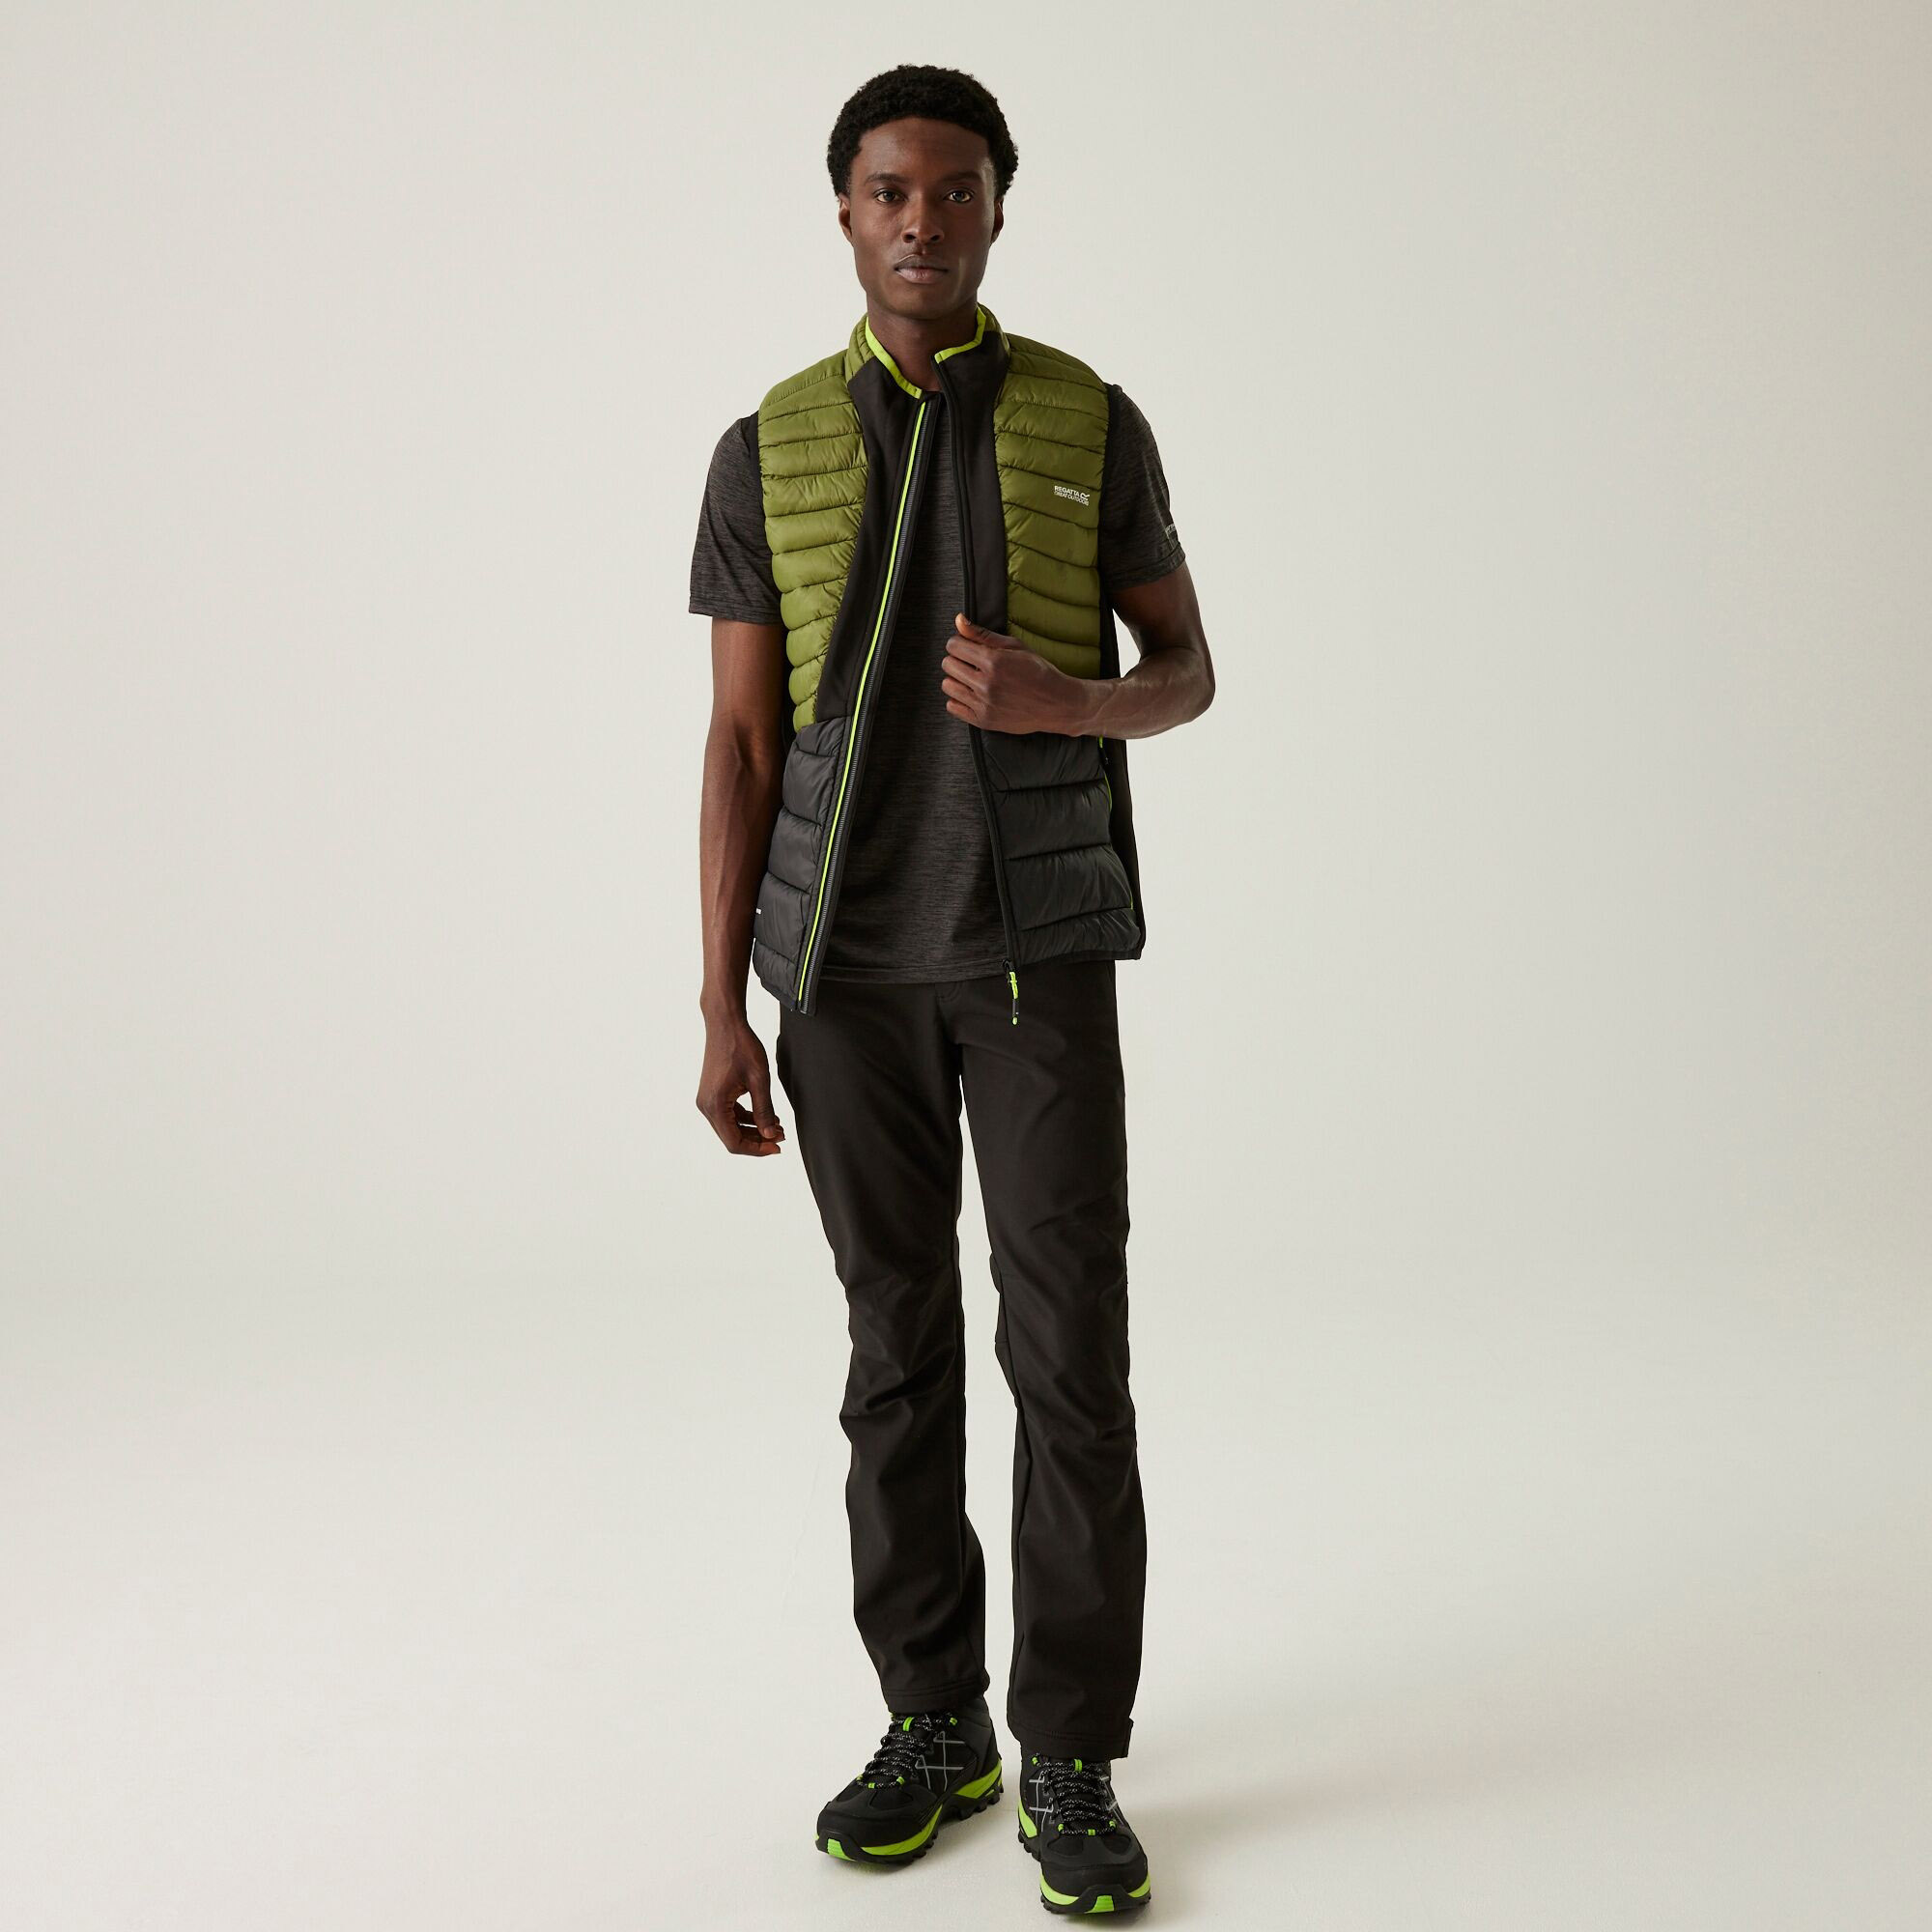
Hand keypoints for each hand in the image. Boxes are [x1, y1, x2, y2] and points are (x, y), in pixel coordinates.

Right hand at [696, 1012, 786, 1155]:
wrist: (725, 1023)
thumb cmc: (742, 1046)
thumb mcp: (759, 1080)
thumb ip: (764, 1110)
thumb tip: (769, 1135)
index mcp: (715, 1105)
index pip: (734, 1142)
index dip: (757, 1149)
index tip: (777, 1147)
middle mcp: (706, 1106)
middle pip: (731, 1137)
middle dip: (757, 1140)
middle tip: (781, 1136)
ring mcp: (707, 1100)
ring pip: (730, 1127)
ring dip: (753, 1129)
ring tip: (777, 1126)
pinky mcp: (712, 1093)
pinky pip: (728, 1114)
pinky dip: (746, 1118)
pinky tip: (766, 1115)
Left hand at [941, 613, 1085, 734]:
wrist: (1056, 704)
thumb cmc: (1037, 671)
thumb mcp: (1015, 646)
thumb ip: (982, 634)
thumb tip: (958, 619)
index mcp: (994, 661)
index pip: (953, 646)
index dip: (959, 643)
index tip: (969, 647)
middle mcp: (987, 684)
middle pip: (948, 665)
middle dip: (957, 660)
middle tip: (973, 663)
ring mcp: (984, 704)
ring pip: (947, 686)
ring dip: (956, 679)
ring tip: (973, 679)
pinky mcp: (984, 721)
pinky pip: (952, 707)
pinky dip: (959, 699)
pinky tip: (973, 694)